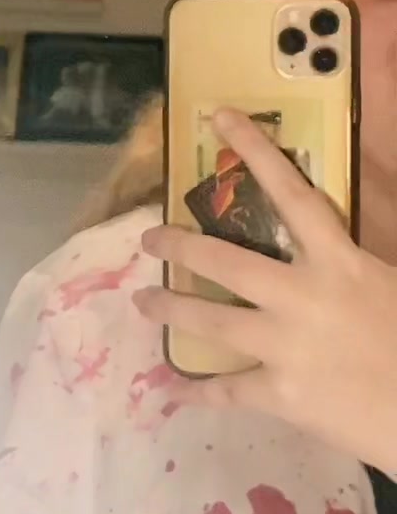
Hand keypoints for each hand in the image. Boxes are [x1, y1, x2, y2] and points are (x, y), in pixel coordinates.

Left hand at [134, 107, 396, 473]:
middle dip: (181, 246)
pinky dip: (197, 392)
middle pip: (227, 262)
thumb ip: (354, 262)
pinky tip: (173, 390)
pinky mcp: (281, 395)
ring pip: (213, 322)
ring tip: (142, 300)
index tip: (220, 118)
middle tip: (148, 237)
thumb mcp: (391, 282)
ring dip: (172, 308)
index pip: (293, 194)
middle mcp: (302, 297)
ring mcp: (286, 347)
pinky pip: (227, 391)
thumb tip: (329, 234)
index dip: (257, 151)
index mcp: (340, 263)